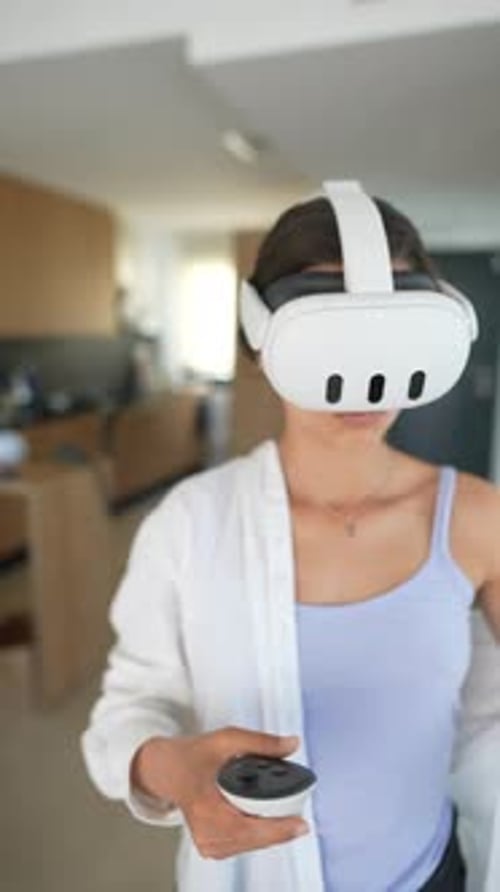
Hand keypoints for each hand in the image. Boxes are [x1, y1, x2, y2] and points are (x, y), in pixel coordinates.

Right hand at [131, 726, 309, 858]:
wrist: (168, 770)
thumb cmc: (194, 755)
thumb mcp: (227, 739)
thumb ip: (261, 741)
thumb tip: (292, 744)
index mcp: (207, 808)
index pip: (249, 827)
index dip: (278, 828)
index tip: (301, 823)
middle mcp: (206, 832)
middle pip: (255, 838)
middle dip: (279, 825)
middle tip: (297, 811)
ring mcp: (207, 843)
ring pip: (251, 845)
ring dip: (270, 831)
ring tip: (283, 813)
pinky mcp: (211, 848)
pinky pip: (244, 846)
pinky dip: (257, 834)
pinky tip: (263, 820)